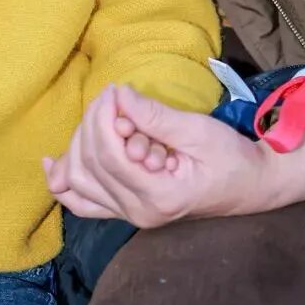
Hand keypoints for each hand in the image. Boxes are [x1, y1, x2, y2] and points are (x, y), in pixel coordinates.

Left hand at [44, 85, 304, 228]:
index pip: (108, 154)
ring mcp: (131, 215)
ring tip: (106, 118)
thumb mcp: (199, 131)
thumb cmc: (232, 158)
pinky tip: (53, 162)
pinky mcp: (128, 209)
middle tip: (114, 98)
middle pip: (88, 165)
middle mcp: (138, 213)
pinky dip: (65, 182)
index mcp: (157, 197)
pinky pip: (84, 202)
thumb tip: (118, 95)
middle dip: (92, 124)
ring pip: (78, 182)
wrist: (251, 186)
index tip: (116, 90)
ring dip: (81, 143)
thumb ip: (155, 117)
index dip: (103, 116)